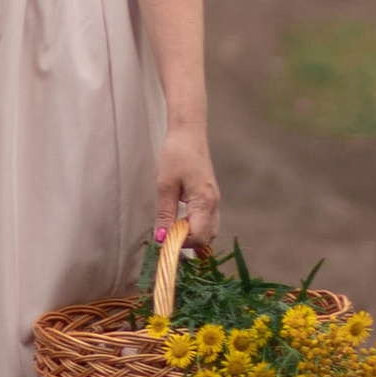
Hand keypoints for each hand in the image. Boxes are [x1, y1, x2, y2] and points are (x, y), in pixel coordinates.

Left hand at [153, 127, 219, 254]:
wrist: (188, 132)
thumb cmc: (176, 154)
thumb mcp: (165, 185)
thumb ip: (165, 214)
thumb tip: (162, 239)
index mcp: (205, 202)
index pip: (200, 237)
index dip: (182, 243)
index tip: (164, 238)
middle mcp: (214, 204)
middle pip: (207, 237)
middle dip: (189, 242)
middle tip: (168, 235)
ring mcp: (214, 200)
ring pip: (209, 230)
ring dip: (192, 235)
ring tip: (173, 228)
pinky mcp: (210, 196)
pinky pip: (207, 220)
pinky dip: (196, 226)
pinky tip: (181, 220)